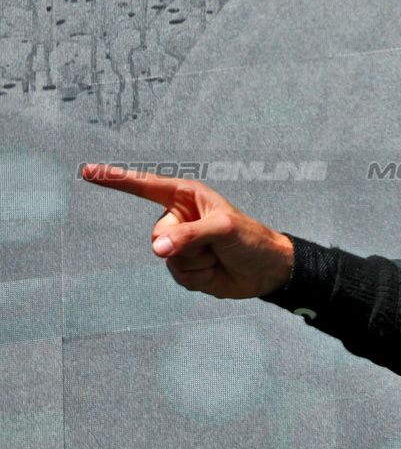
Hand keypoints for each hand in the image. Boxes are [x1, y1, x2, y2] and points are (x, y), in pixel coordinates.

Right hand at [80, 163, 293, 299]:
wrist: (266, 269)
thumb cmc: (250, 239)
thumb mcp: (223, 228)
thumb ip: (189, 235)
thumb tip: (158, 249)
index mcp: (187, 196)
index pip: (144, 186)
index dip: (116, 180)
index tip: (88, 172)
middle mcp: (179, 218)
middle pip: (158, 234)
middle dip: (186, 243)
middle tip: (212, 244)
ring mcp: (180, 244)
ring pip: (167, 258)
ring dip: (196, 262)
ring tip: (217, 255)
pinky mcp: (184, 267)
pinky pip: (177, 275)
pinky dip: (198, 276)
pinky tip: (215, 270)